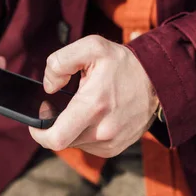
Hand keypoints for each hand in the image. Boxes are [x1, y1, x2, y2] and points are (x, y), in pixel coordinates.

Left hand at [29, 35, 158, 157]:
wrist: (159, 81)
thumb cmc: (123, 64)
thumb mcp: (92, 47)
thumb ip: (60, 62)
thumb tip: (49, 86)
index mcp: (93, 106)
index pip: (55, 138)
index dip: (39, 134)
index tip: (35, 122)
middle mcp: (103, 130)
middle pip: (63, 141)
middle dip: (54, 127)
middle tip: (55, 110)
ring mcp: (111, 142)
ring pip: (75, 143)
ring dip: (71, 129)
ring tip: (82, 107)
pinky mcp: (116, 147)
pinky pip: (89, 146)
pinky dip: (84, 133)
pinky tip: (93, 116)